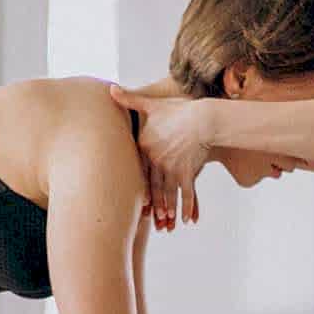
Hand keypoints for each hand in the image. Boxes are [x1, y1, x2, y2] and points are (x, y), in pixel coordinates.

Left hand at [108, 82, 212, 231]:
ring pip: (167, 194)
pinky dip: (188, 207)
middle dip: (153, 206)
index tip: (138, 203)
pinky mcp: (187, 172)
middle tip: (152, 222)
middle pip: (152, 187)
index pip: (139, 171)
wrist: (203, 117)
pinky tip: (189, 220)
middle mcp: (156, 162)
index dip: (138, 188)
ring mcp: (172, 169)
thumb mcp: (152, 104)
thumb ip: (130, 99)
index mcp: (146, 148)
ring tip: (168, 226)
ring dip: (168, 211)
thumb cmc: (179, 110)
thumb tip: (111, 88)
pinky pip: (187, 193)